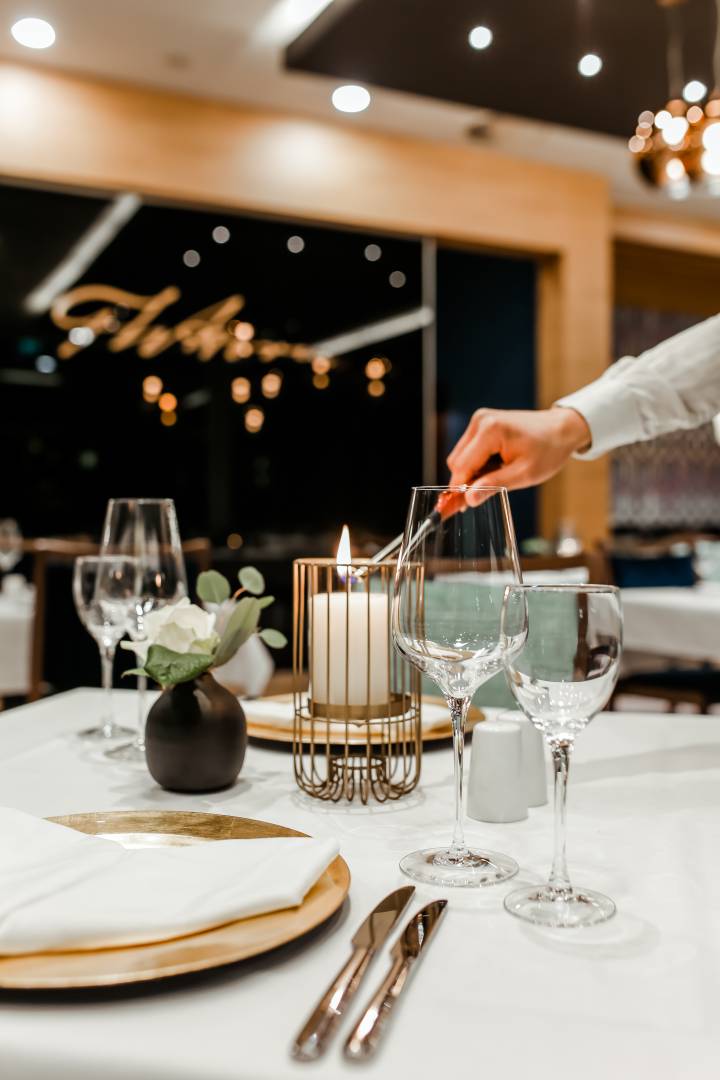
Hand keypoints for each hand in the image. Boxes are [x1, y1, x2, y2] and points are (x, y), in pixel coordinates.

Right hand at [447, 406, 590, 504]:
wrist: (562, 429)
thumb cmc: (548, 451)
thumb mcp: (524, 474)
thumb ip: (493, 486)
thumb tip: (468, 499)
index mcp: (490, 431)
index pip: (462, 467)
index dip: (459, 489)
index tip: (457, 509)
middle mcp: (480, 421)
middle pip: (456, 462)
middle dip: (467, 481)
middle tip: (487, 493)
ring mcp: (479, 420)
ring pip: (460, 457)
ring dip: (472, 472)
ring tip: (499, 475)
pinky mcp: (481, 423)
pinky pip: (468, 450)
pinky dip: (477, 463)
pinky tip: (496, 466)